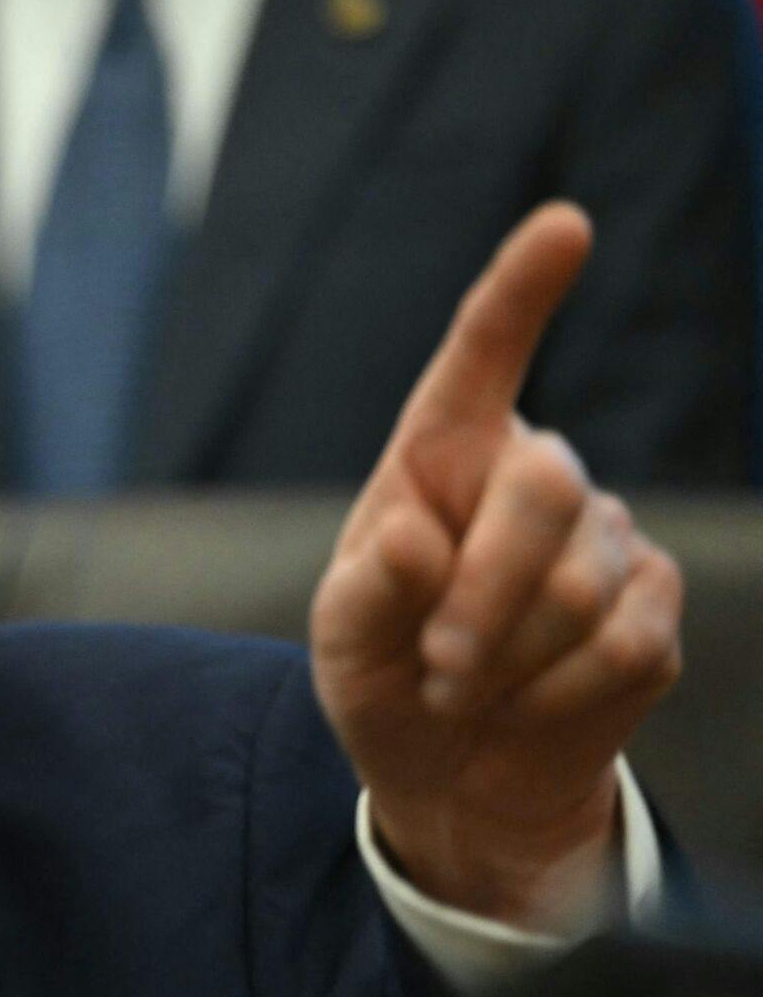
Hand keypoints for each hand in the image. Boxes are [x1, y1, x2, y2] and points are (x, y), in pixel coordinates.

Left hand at [310, 202, 682, 927]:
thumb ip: (364, 592)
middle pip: (547, 488)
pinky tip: (525, 703)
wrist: (452, 771)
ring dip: (504, 663)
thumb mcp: (341, 639)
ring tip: (466, 687)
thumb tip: (414, 542)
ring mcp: (609, 539)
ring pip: (578, 589)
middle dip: (483, 596)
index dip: (520, 291)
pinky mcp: (656, 611)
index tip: (564, 225)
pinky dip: (553, 696)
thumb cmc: (384, 676)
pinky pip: (621, 647)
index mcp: (442, 456)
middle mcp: (534, 476)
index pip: (480, 358)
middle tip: (438, 668)